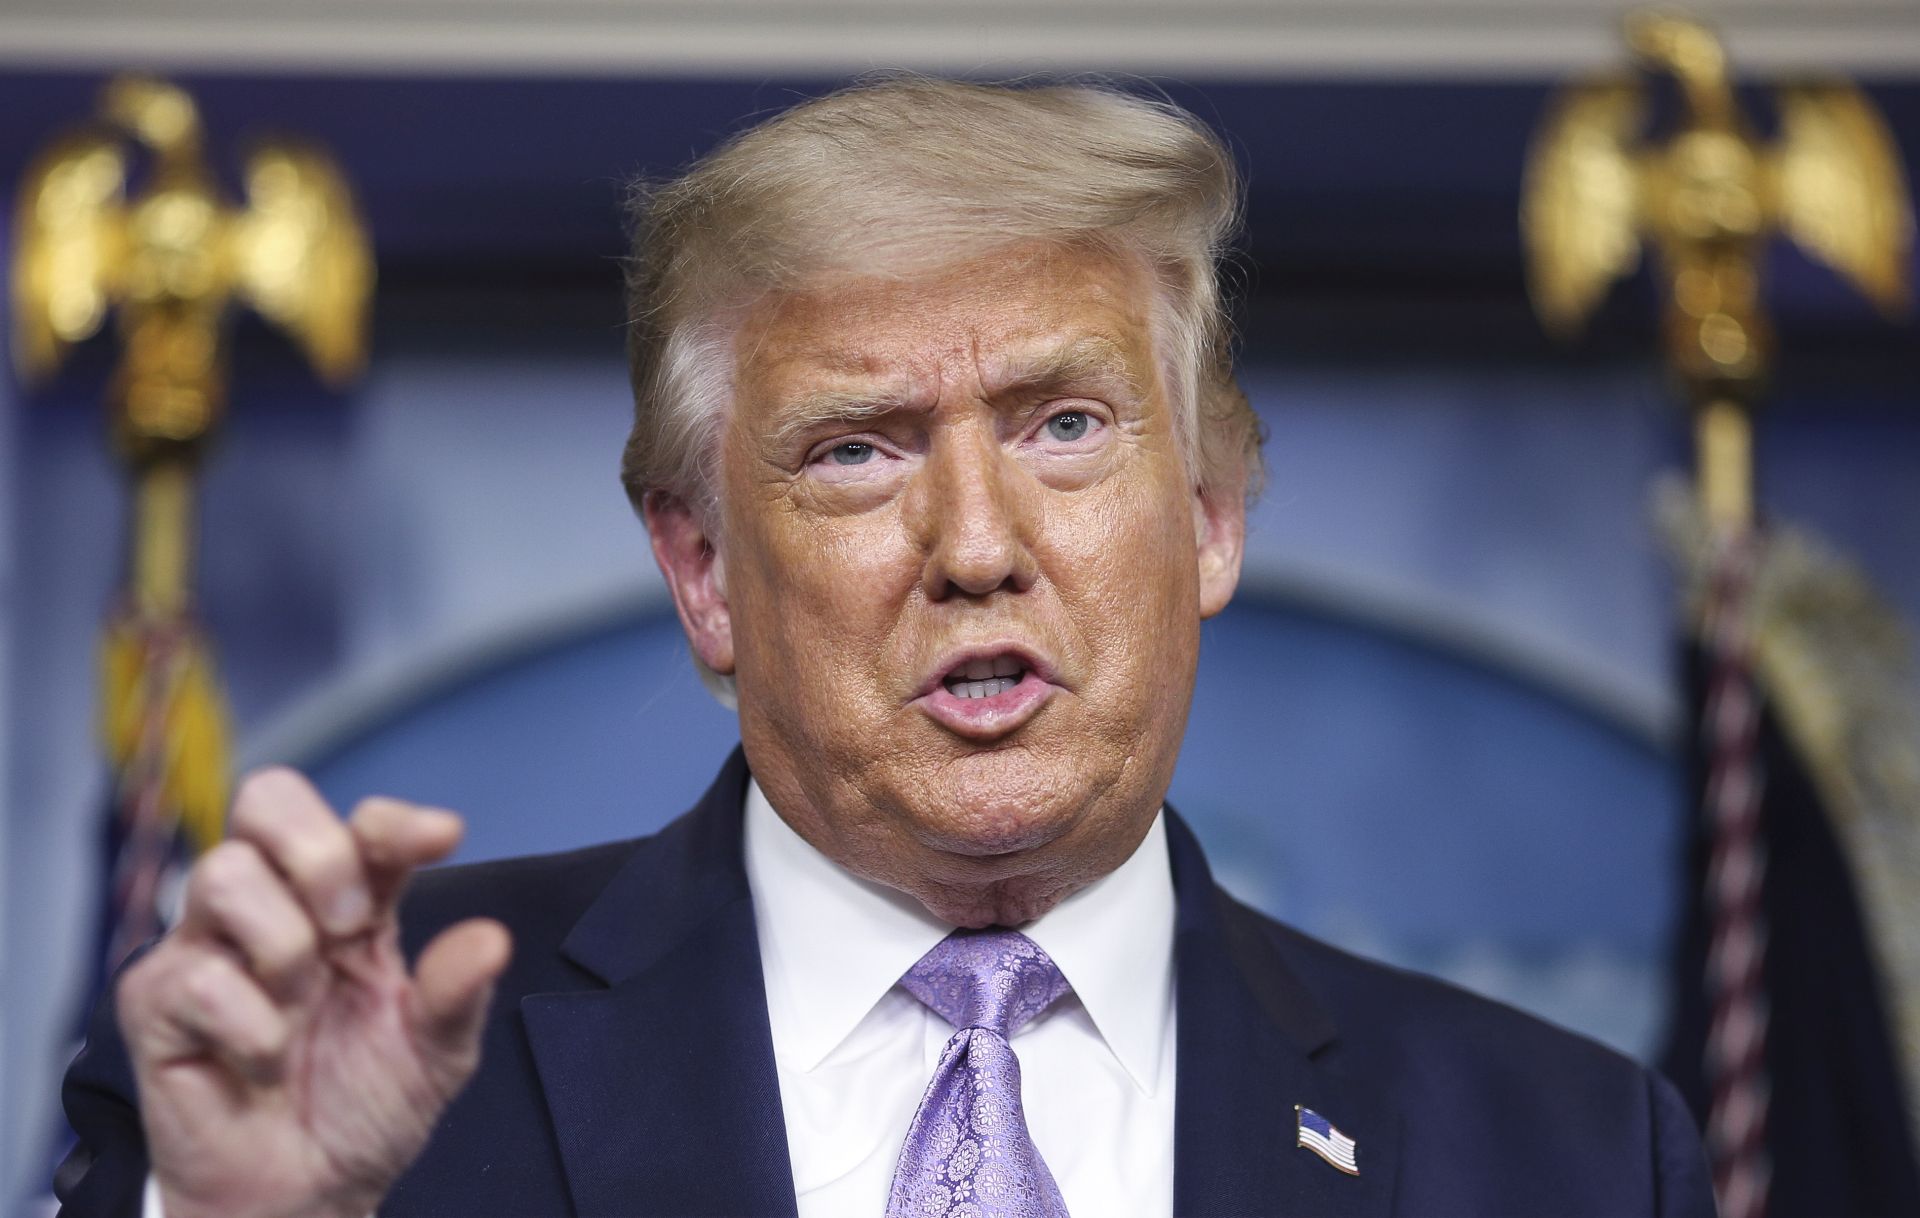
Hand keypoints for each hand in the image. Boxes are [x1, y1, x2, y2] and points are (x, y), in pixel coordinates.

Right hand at [115, 768, 512, 1217]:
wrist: (307, 1194)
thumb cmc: (362, 1109)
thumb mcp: (435, 1055)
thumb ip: (458, 993)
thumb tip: (492, 939)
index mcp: (352, 904)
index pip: (361, 826)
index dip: (396, 821)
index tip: (442, 838)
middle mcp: (278, 906)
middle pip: (268, 799)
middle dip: (319, 851)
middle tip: (352, 927)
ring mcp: (210, 944)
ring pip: (225, 873)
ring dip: (283, 947)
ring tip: (300, 1008)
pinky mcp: (157, 999)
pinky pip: (197, 976)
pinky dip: (251, 1028)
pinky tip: (264, 1062)